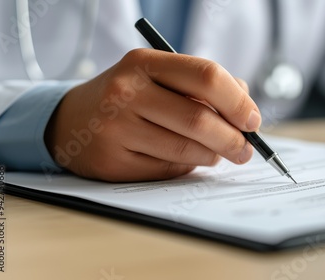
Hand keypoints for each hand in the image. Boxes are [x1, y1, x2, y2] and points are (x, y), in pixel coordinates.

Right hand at [45, 49, 261, 181]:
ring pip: (186, 150)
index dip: (238, 101)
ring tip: (217, 153)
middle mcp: (127, 92)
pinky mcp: (113, 161)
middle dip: (233, 139)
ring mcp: (117, 128)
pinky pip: (167, 170)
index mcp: (145, 63)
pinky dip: (187, 168)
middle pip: (199, 119)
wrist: (72, 120)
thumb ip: (202, 84)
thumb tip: (245, 102)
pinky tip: (186, 160)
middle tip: (245, 149)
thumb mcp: (159, 76)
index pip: (206, 76)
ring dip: (212, 156)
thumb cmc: (128, 97)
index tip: (253, 120)